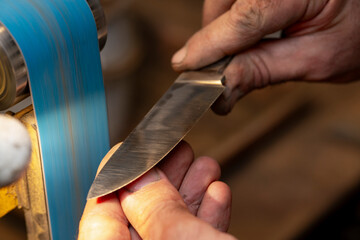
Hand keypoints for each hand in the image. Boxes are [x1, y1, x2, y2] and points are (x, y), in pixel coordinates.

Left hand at [78, 141, 234, 239]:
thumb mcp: (179, 239)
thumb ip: (156, 208)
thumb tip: (141, 177)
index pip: (101, 211)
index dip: (117, 173)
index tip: (130, 147)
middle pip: (142, 213)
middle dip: (164, 175)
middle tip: (177, 149)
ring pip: (174, 224)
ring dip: (193, 190)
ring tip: (205, 165)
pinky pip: (196, 237)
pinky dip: (208, 214)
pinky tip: (217, 192)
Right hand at [172, 0, 359, 113]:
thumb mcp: (318, 60)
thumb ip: (266, 70)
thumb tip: (222, 86)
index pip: (243, 19)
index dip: (209, 45)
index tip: (184, 65)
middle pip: (225, 6)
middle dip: (216, 39)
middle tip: (220, 70)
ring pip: (225, 1)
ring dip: (224, 28)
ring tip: (244, 50)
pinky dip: (234, 17)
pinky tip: (251, 33)